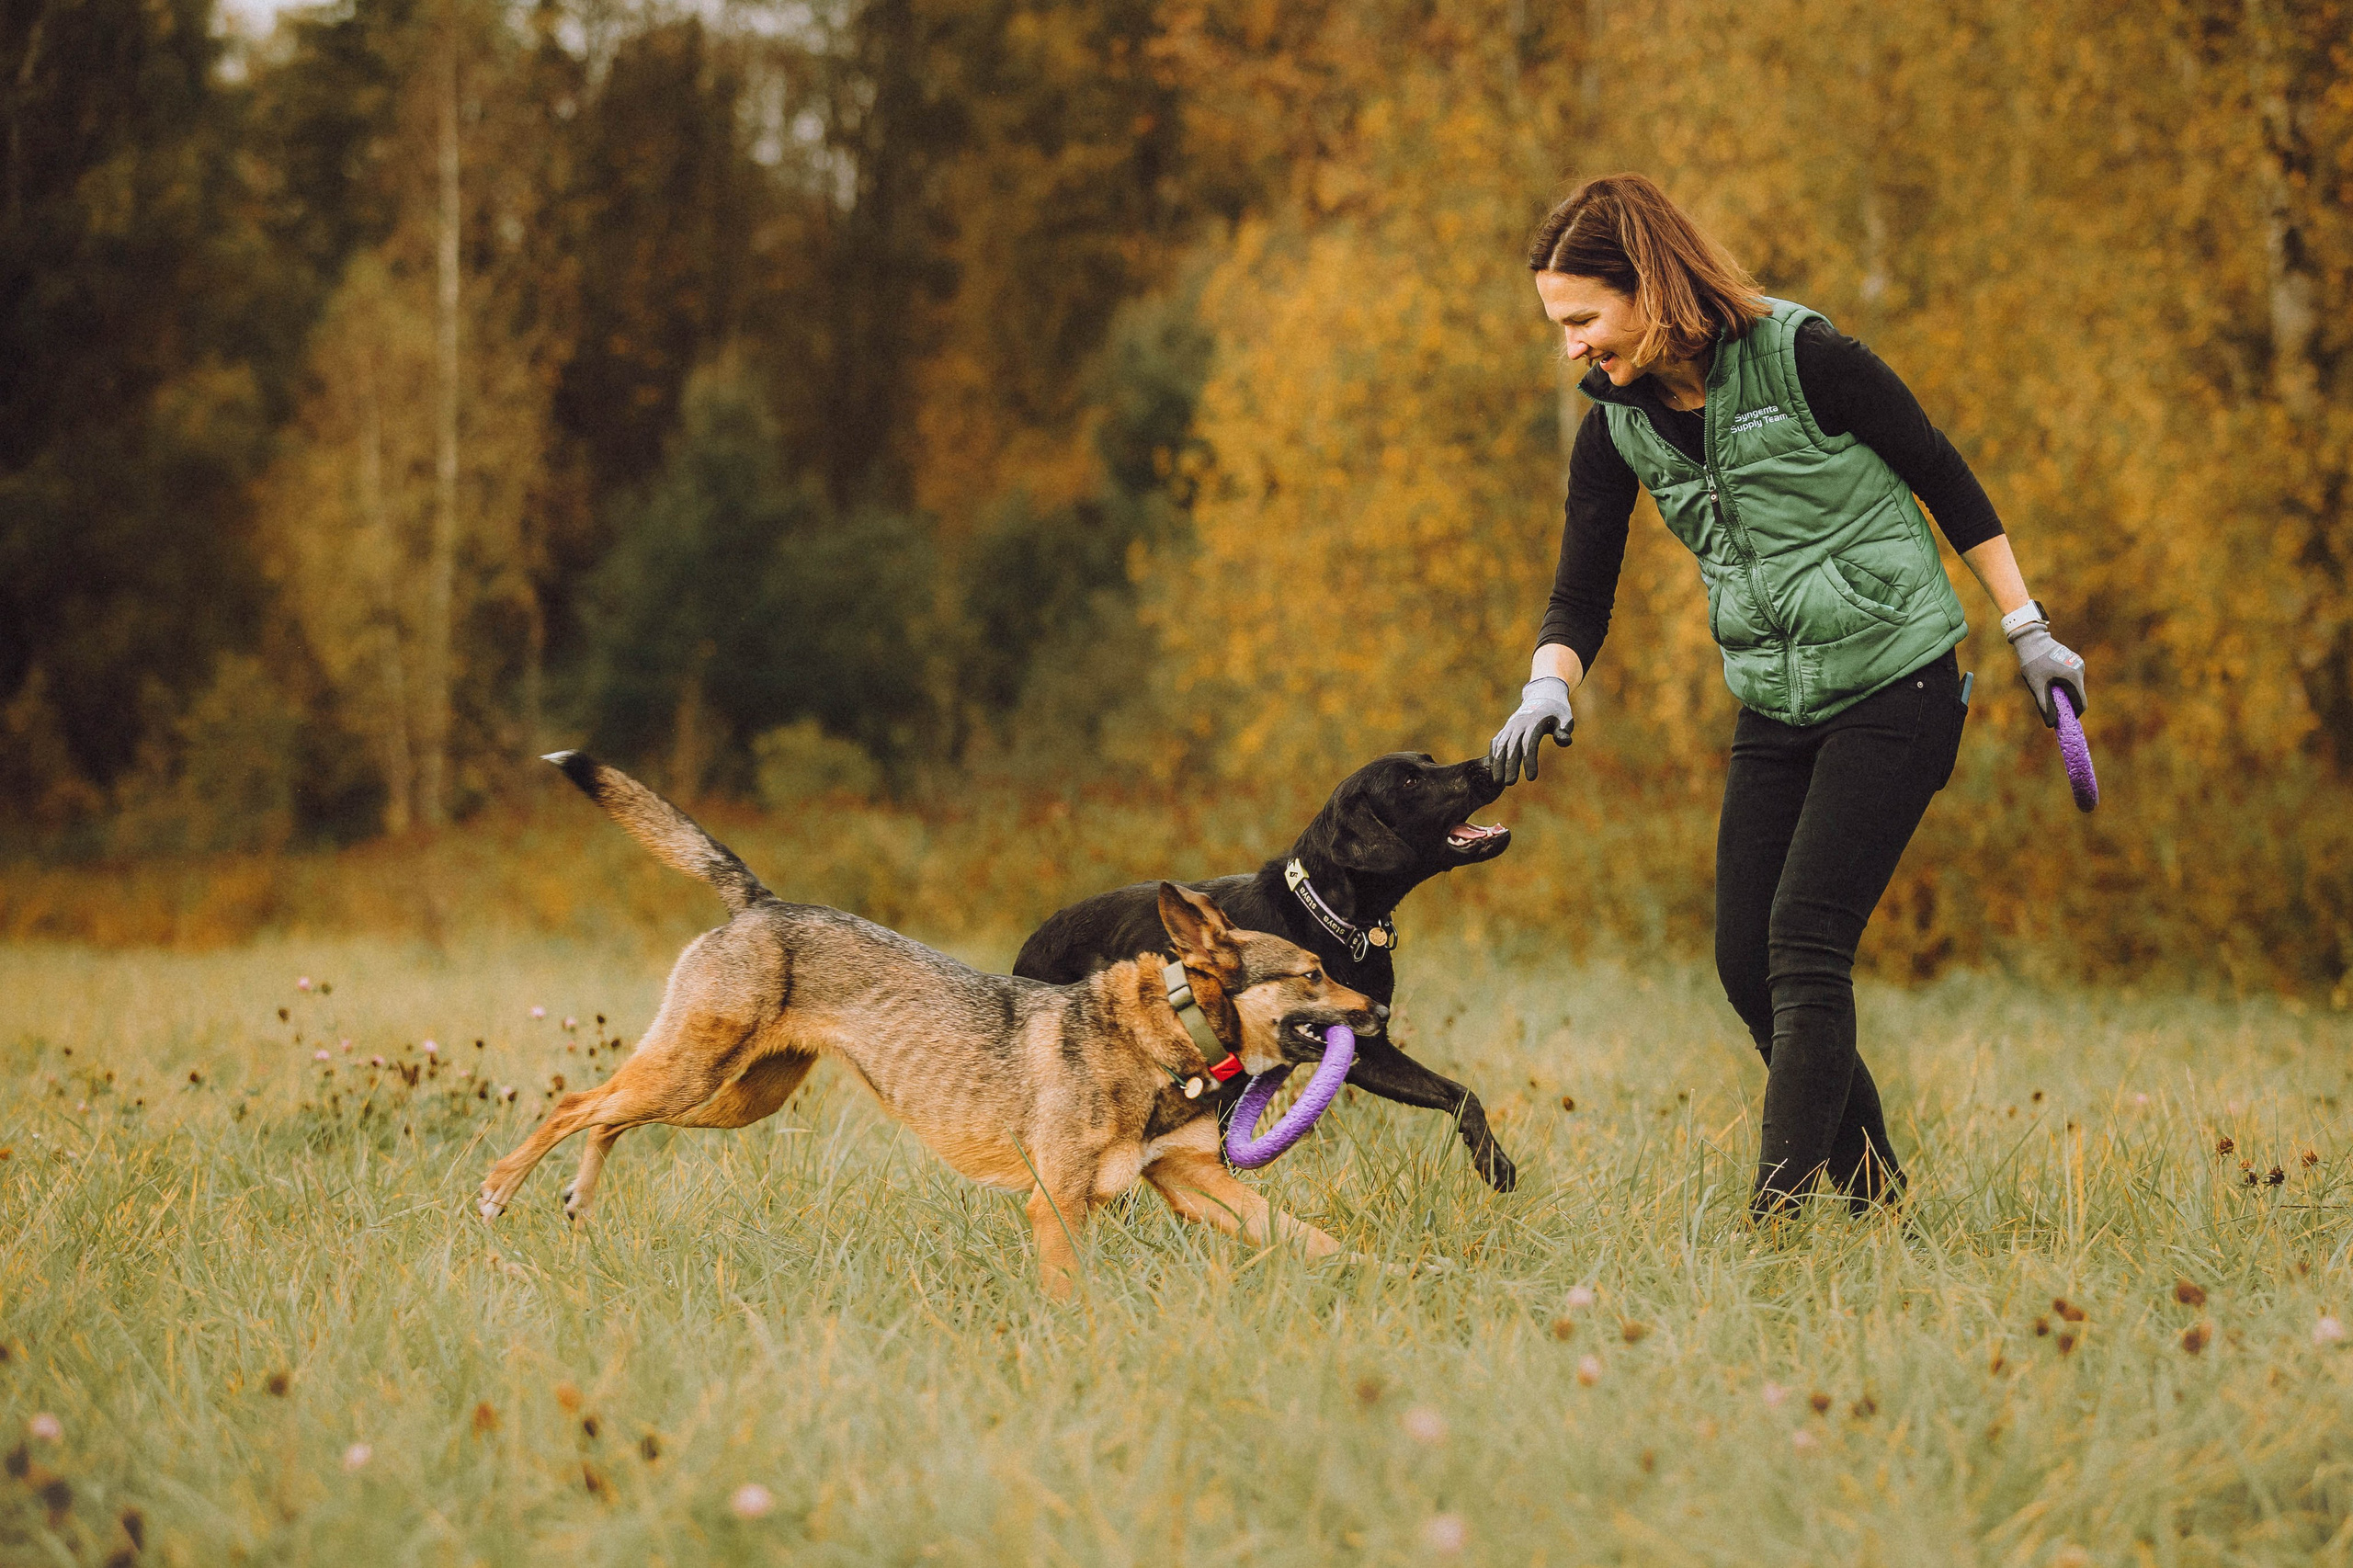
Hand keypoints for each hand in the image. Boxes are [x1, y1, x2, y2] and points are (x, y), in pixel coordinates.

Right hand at [1488, 676, 1573, 783]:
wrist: (1542, 695)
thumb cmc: (1556, 711)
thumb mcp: (1565, 717)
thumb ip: (1564, 729)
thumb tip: (1564, 741)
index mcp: (1534, 723)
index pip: (1529, 744)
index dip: (1529, 761)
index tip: (1532, 777)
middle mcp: (1518, 725)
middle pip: (1511, 747)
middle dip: (1509, 766)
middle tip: (1510, 783)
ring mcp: (1509, 727)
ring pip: (1500, 746)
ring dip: (1497, 763)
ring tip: (1498, 781)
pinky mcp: (1505, 729)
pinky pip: (1496, 743)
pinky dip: (1493, 756)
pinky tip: (1494, 771)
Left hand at [2004, 604, 2085, 726]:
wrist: (2031, 639)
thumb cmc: (2033, 662)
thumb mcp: (2036, 686)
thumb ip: (2045, 705)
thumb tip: (2051, 724)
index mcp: (2073, 677)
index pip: (2081, 703)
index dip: (2074, 715)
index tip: (2065, 721)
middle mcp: (2080, 670)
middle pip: (2077, 695)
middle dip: (2066, 703)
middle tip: (2050, 704)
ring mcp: (2078, 663)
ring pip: (2074, 686)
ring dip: (2063, 692)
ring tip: (2046, 685)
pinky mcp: (2074, 660)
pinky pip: (2071, 678)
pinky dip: (2062, 683)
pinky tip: (2049, 677)